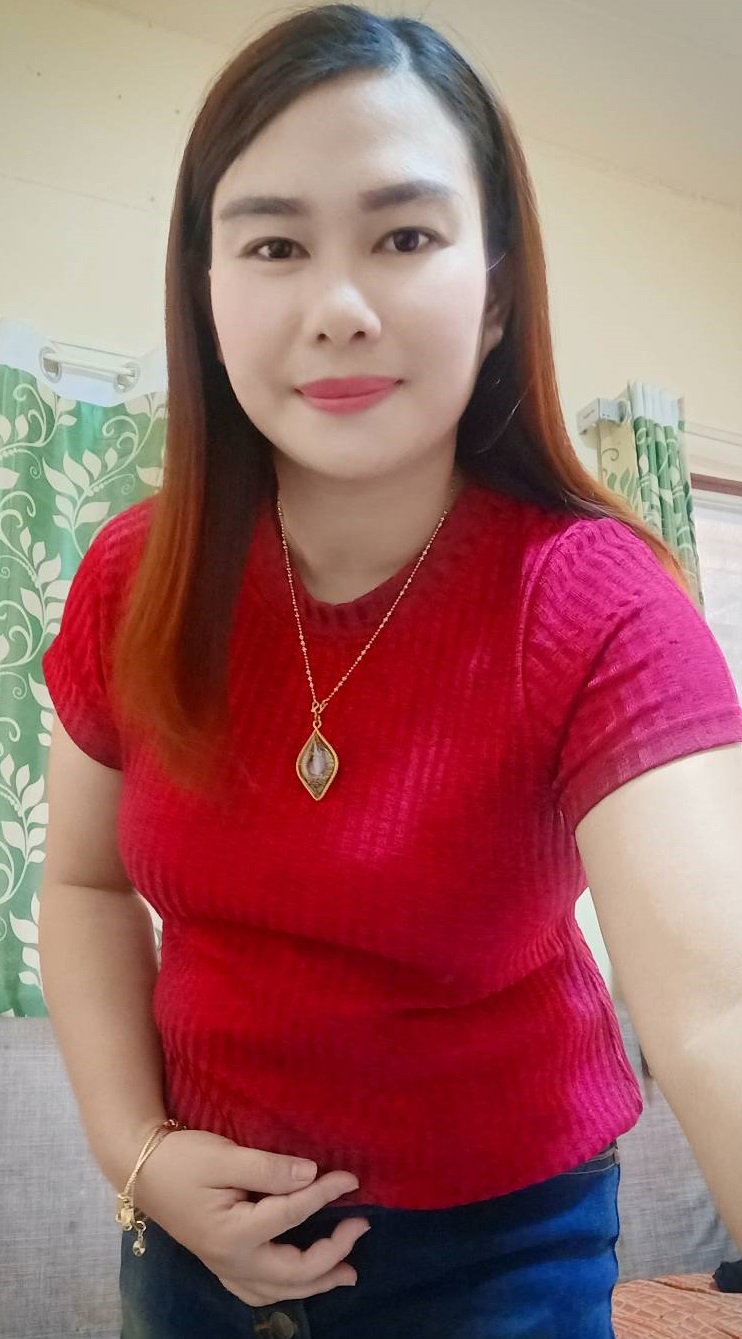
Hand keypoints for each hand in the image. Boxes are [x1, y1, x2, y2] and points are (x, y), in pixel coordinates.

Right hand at [132, 1128, 369, 1304]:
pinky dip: (284, 1290)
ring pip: (278, 1290)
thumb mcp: (224, 1156)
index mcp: (234, 1234)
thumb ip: (269, 1168)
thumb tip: (311, 1175)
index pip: (293, 1213)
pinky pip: (257, 1291)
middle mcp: (231, 1260)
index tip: (352, 1179)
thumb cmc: (181, 1159)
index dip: (326, 1194)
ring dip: (315, 1283)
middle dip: (333, 1252)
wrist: (140, 1168)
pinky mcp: (219, 1263)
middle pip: (295, 1271)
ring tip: (346, 1272)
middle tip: (361, 1227)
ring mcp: (224, 1267)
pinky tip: (297, 1282)